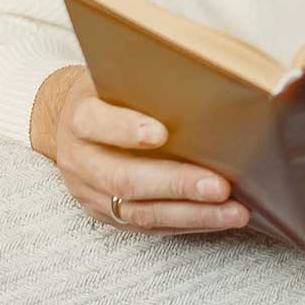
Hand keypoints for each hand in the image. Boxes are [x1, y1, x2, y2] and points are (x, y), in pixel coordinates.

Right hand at [30, 65, 249, 233]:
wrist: (70, 127)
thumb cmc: (108, 95)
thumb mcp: (114, 78)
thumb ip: (144, 83)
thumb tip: (204, 77)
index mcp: (79, 119)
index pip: (96, 123)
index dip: (126, 129)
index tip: (161, 134)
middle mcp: (80, 161)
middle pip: (124, 179)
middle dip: (176, 184)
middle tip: (219, 186)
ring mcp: (92, 194)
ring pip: (140, 212)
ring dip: (192, 214)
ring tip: (234, 212)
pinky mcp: (108, 216)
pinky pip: (149, 226)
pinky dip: (188, 223)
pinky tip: (220, 217)